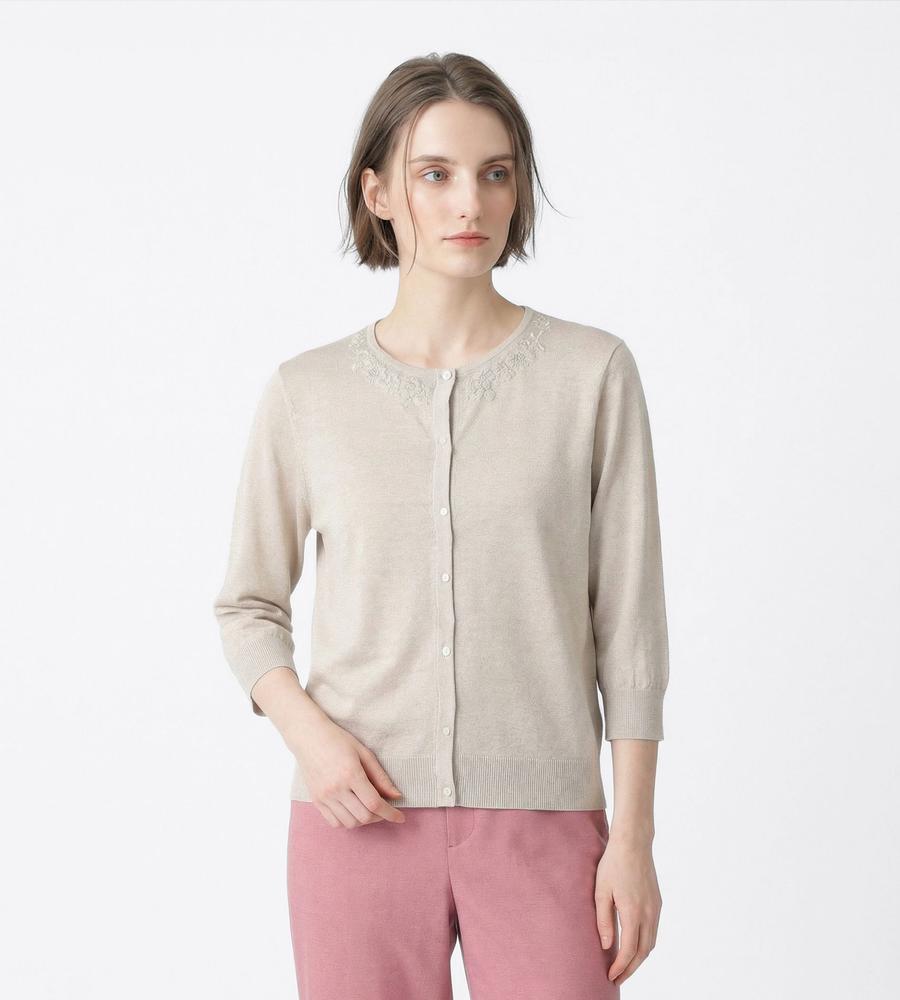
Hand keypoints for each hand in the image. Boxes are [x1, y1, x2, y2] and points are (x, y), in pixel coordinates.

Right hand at [285, 716, 405, 828]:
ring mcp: (324, 796)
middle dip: (380, 817)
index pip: (374, 803)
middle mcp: (336, 788)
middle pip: (364, 816)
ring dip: (364, 821)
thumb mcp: (364, 753)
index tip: (400, 817)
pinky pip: (334, 822)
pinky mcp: (316, 800)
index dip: (390, 813)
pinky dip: (348, 822)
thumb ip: (381, 777)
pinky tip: (353, 811)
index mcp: (351, 774)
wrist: (308, 736)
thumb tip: (396, 796)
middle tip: (385, 809)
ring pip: (349, 823)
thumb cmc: (338, 740)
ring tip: (369, 809)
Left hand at [594, 837, 661, 986]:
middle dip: (630, 968)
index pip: (629, 950)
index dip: (621, 967)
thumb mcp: (601, 891)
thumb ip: (603, 920)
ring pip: (651, 943)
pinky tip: (635, 945)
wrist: (633, 843)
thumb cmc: (613, 864)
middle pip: (643, 952)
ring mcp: (656, 908)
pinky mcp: (658, 902)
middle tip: (617, 978)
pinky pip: (654, 931)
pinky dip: (645, 944)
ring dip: (639, 958)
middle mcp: (649, 913)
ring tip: (625, 966)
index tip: (611, 977)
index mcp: (633, 912)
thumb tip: (607, 946)